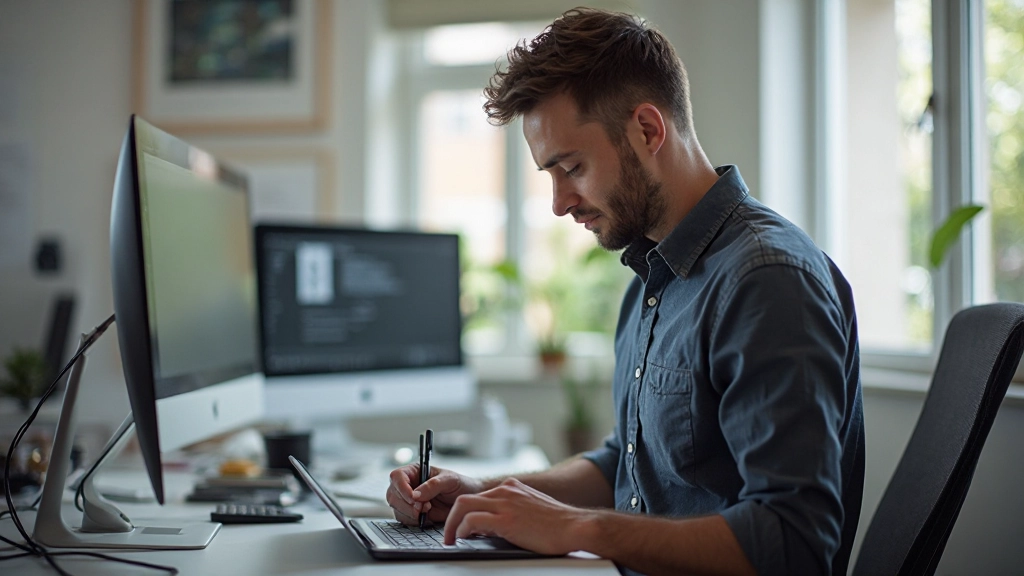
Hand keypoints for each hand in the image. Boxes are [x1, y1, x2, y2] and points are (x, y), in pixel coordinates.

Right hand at [386, 464, 483, 525]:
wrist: (466, 502)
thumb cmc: (460, 485)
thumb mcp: (450, 480)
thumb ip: (433, 485)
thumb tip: (415, 494)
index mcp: (414, 471)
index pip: (397, 476)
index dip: (402, 487)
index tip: (413, 498)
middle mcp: (408, 484)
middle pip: (393, 494)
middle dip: (407, 504)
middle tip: (424, 508)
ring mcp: (407, 500)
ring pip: (396, 508)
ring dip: (410, 513)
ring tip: (429, 510)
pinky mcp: (411, 513)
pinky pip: (403, 519)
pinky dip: (413, 521)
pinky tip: (427, 517)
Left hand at [443, 478, 588, 555]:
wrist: (574, 526)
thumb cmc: (557, 524)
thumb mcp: (529, 509)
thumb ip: (510, 512)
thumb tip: (490, 527)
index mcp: (511, 487)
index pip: (478, 496)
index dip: (465, 513)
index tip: (460, 527)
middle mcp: (505, 491)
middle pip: (465, 499)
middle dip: (452, 518)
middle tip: (449, 534)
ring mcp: (505, 503)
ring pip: (464, 506)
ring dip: (453, 525)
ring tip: (451, 539)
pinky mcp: (506, 519)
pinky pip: (473, 520)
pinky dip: (463, 530)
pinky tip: (463, 539)